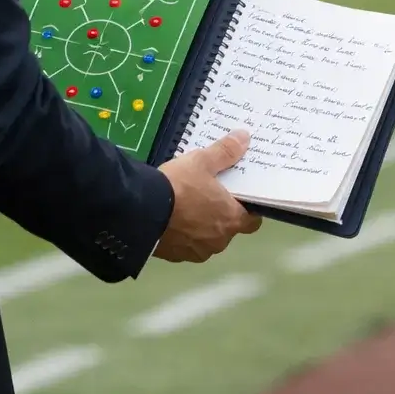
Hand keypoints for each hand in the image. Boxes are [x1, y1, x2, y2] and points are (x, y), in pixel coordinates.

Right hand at [152, 130, 262, 262]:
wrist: (141, 209)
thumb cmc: (179, 185)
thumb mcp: (201, 161)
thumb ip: (225, 152)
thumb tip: (245, 137)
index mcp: (231, 220)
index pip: (253, 220)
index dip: (247, 209)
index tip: (237, 197)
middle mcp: (219, 241)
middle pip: (227, 229)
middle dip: (220, 216)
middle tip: (207, 197)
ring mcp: (197, 251)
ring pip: (206, 239)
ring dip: (200, 228)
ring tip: (185, 209)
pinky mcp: (175, 256)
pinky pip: (185, 246)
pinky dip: (181, 236)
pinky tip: (170, 221)